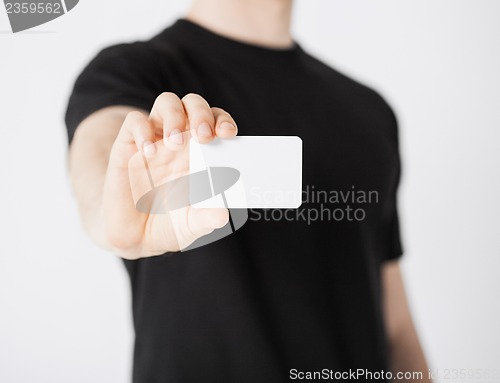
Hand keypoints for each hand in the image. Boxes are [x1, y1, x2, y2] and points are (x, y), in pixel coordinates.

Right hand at [102, 93, 237, 258]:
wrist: (135, 237)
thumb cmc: (170, 224)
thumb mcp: (191, 225)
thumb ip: (206, 218)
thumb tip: (222, 214)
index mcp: (201, 154)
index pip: (216, 122)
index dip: (223, 121)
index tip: (229, 134)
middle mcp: (180, 141)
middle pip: (193, 104)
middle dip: (202, 114)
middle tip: (204, 137)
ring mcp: (154, 141)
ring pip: (166, 102)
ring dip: (175, 115)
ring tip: (174, 142)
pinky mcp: (127, 146)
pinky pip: (134, 121)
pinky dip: (143, 130)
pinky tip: (149, 152)